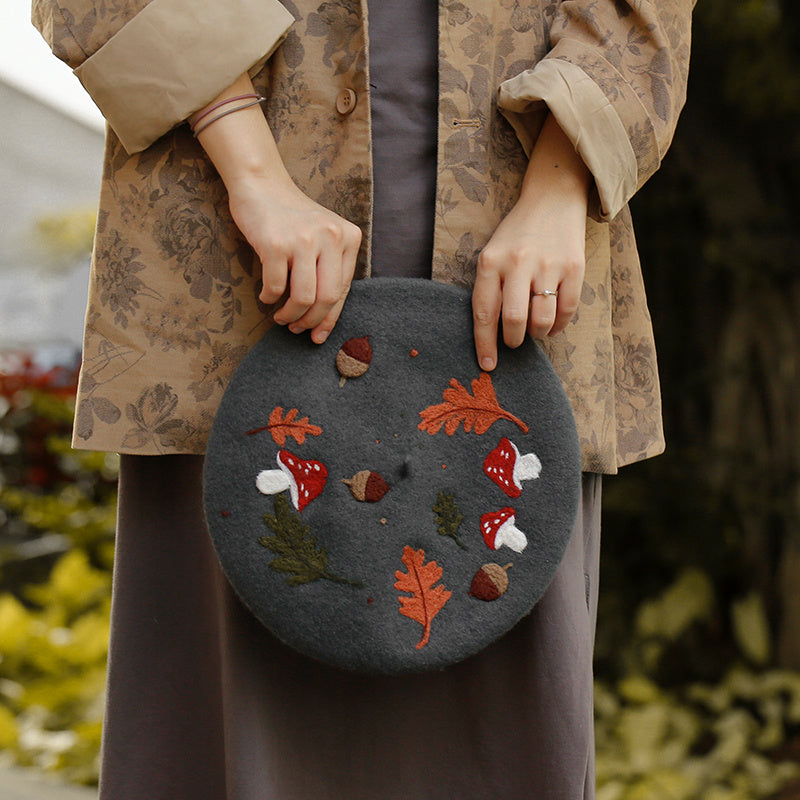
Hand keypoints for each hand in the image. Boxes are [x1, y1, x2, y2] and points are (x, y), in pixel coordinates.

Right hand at [227, 174, 360, 343]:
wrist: (261, 184)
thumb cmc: (291, 217)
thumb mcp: (323, 237)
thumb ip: (329, 269)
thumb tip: (322, 321)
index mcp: (348, 237)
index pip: (343, 290)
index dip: (330, 318)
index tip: (318, 336)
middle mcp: (331, 237)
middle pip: (327, 298)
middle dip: (311, 321)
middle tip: (296, 328)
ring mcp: (303, 239)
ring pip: (303, 298)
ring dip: (290, 315)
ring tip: (281, 317)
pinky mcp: (276, 243)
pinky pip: (275, 287)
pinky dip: (269, 298)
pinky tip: (266, 296)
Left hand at [472, 114, 589, 369]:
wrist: (553, 198)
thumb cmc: (516, 236)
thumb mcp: (493, 254)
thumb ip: (490, 288)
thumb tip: (491, 336)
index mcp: (491, 261)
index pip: (484, 313)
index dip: (485, 344)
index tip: (487, 365)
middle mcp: (518, 263)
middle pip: (515, 320)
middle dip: (513, 341)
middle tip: (514, 341)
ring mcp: (548, 264)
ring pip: (542, 319)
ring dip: (537, 333)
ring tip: (533, 328)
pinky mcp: (574, 267)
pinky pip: (566, 310)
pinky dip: (558, 325)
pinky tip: (552, 323)